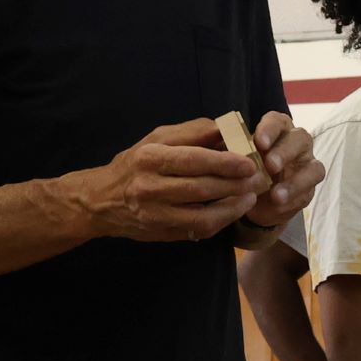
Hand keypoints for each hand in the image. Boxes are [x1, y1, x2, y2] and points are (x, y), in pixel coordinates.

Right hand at [81, 118, 262, 242]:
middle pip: (201, 187)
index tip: (248, 162)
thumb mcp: (157, 139)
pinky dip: (220, 221)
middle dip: (234, 184)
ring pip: (202, 214)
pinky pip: (197, 229)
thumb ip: (193, 132)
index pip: (193, 159)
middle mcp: (149, 187)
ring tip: (251, 196)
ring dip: (232, 207)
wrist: (102, 201)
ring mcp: (155, 214)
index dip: (224, 162)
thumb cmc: (136, 163)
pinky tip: (233, 210)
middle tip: (258, 179)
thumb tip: (228, 128)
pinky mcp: (161, 233)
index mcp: (149, 158)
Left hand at [245, 113, 321, 228]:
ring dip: (296, 181)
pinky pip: (309, 191)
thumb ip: (235, 154)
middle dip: (285, 152)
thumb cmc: (246, 170)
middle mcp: (296, 143)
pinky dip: (293, 198)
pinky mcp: (310, 188)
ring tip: (276, 195)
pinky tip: (278, 204)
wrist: (254, 200)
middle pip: (300, 138)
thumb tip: (226, 153)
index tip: (259, 143)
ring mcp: (308, 165)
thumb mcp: (237, 161)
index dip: (270, 130)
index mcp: (277, 129)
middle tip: (270, 166)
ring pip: (314, 167)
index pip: (277, 121)